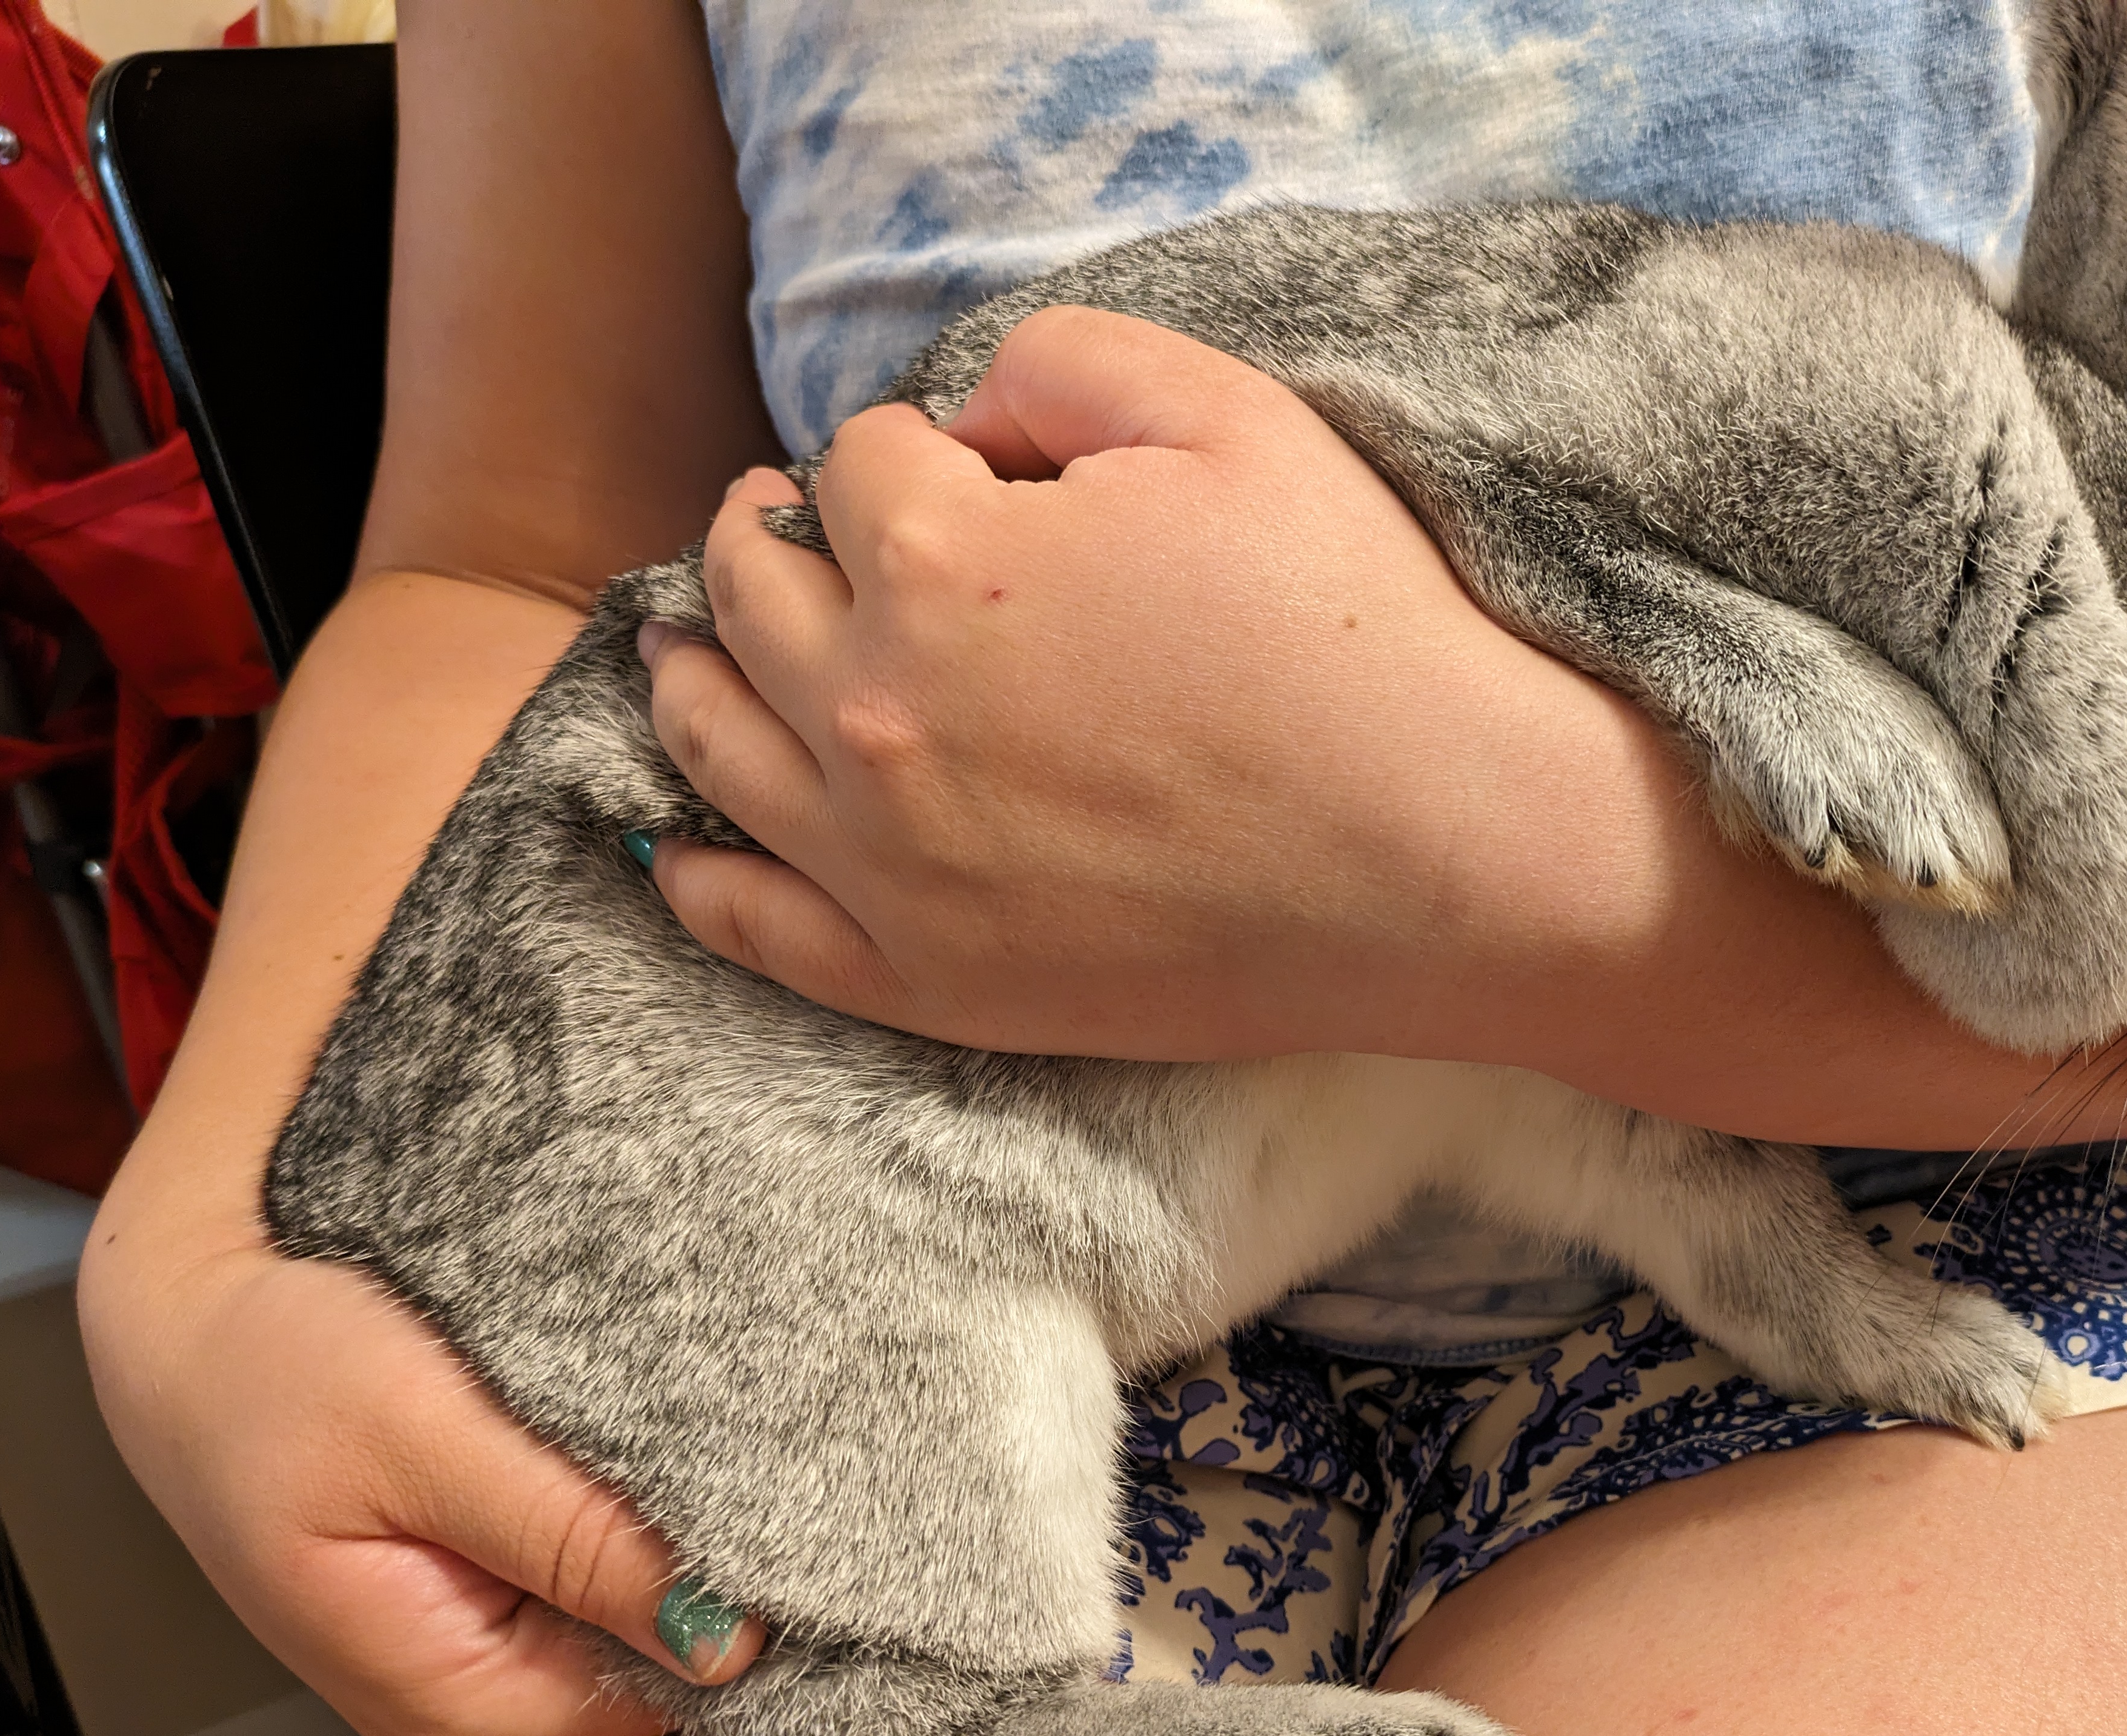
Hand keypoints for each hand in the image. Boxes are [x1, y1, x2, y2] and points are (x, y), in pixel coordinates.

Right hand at [81, 1221, 763, 1735]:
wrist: (196, 1333)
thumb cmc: (277, 1378)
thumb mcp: (423, 1441)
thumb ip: (574, 1540)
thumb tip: (738, 1637)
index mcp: (479, 1726)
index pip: (697, 1688)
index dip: (753, 1583)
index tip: (771, 1472)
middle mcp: (503, 1734)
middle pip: (693, 1663)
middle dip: (725, 1553)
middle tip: (704, 1421)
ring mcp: (509, 1682)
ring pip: (670, 1615)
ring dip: (684, 1524)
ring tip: (651, 1417)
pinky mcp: (515, 1620)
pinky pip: (626, 1582)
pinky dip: (642, 1513)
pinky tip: (622, 1441)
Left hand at [639, 305, 1673, 1064]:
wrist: (1450, 856)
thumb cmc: (1356, 632)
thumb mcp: (1230, 415)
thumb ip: (1060, 364)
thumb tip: (960, 420)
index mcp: (940, 560)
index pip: (855, 464)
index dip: (903, 450)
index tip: (951, 472)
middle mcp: (878, 711)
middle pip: (751, 594)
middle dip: (762, 542)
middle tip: (782, 531)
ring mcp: (889, 862)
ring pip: (714, 745)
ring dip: (687, 675)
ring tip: (686, 649)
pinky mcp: (928, 980)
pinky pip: (755, 928)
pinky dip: (696, 877)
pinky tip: (676, 846)